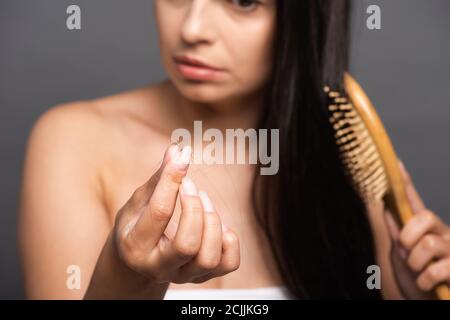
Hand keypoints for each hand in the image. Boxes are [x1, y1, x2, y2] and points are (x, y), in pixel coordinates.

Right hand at [112, 144, 239, 285]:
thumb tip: (178, 149)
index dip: (172, 181)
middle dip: (194, 208)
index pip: (159, 213)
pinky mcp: (204, 276)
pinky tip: (217, 224)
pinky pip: (228, 263)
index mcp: (135, 245)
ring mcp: (184, 275)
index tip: (182, 158)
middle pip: (187, 244)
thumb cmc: (137, 224)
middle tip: (191, 186)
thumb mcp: (139, 201)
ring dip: (212, 221)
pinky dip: (229, 239)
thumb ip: (159, 178)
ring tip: (204, 200)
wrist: (139, 260)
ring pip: (209, 256)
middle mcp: (159, 268)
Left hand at [384, 161, 449, 298]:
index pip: (413, 200)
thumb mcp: (399, 252)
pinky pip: (437, 269)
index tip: (396, 164)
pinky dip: (424, 280)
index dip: (406, 183)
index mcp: (424, 227)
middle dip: (408, 236)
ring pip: (428, 244)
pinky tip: (426, 283)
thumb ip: (394, 230)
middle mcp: (442, 233)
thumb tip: (382, 204)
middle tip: (406, 250)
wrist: (427, 301)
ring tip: (416, 271)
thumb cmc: (415, 276)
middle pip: (425, 216)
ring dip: (414, 263)